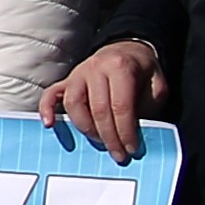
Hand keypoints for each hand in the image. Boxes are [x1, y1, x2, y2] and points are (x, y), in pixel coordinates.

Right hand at [49, 38, 163, 160]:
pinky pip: (50, 94)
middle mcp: (96, 68)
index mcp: (120, 67)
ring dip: (86, 128)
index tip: (131, 149)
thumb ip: (147, 108)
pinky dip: (47, 109)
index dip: (126, 131)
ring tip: (99, 142)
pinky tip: (50, 124)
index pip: (121, 106)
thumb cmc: (142, 73)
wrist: (127, 50)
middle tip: (118, 155)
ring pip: (73, 104)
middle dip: (109, 137)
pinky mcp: (66, 81)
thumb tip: (135, 136)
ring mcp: (78, 73)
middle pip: (98, 109)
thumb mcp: (156, 87)